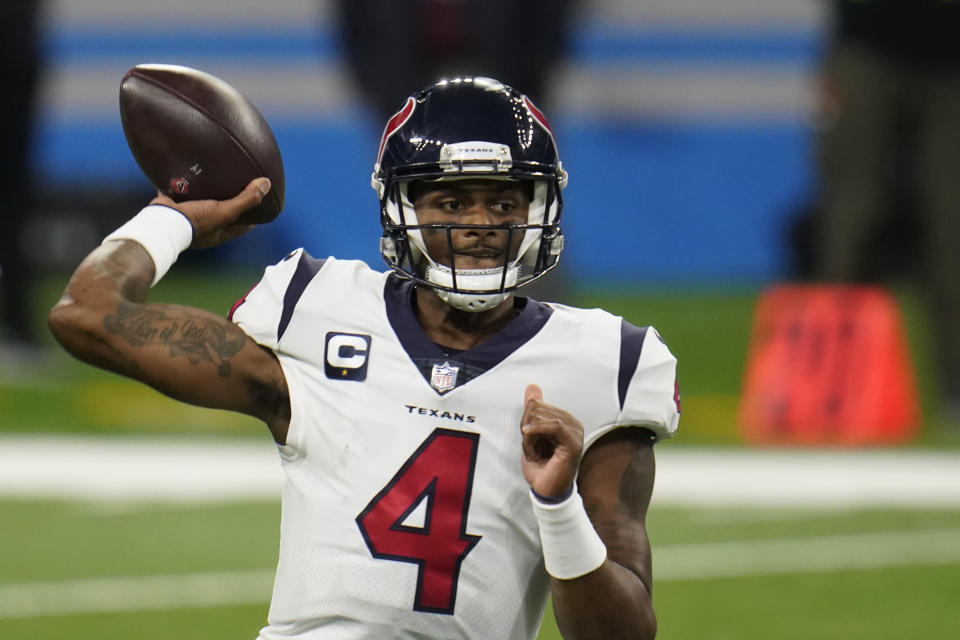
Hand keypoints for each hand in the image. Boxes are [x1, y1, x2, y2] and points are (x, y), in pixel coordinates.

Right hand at [150, 177, 270, 248]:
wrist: (162, 222)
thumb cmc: (195, 222)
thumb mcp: (225, 211)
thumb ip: (246, 199)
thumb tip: (266, 184)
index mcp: (220, 232)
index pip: (243, 225)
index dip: (252, 214)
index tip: (259, 200)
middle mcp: (206, 226)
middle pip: (222, 212)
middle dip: (230, 199)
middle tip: (238, 183)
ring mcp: (190, 216)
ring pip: (202, 201)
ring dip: (208, 190)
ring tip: (216, 174)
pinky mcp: (175, 205)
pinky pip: (183, 191)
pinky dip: (186, 182)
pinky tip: (191, 169)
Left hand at [520, 384, 583, 498]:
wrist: (546, 490)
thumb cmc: (540, 464)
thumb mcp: (531, 433)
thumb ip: (533, 410)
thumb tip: (532, 387)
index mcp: (566, 419)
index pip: (538, 404)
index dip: (525, 419)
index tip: (525, 437)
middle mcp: (574, 423)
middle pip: (539, 408)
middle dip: (527, 426)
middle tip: (530, 447)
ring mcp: (576, 432)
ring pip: (543, 416)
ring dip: (530, 435)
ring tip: (533, 451)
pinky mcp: (574, 443)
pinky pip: (554, 425)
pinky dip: (537, 431)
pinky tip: (529, 438)